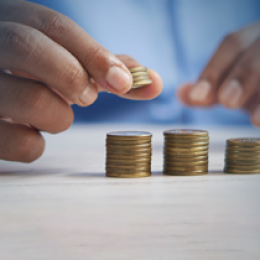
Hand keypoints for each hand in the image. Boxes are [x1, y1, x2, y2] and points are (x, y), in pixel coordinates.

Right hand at [0, 0, 161, 161]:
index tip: (123, 82)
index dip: (95, 55)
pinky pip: (19, 143)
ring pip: (30, 100)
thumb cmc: (38, 79)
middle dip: (72, 76)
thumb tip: (156, 83)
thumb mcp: (68, 64)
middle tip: (87, 97)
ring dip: (59, 117)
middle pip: (28, 47)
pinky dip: (36, 145)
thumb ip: (109, 71)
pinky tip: (31, 133)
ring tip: (55, 114)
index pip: (54, 26)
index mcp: (16, 25)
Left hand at [178, 21, 259, 126]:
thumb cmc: (256, 85)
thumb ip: (210, 90)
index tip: (198, 98)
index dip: (213, 71)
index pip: (231, 46)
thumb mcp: (233, 85)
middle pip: (258, 51)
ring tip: (257, 121)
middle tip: (227, 102)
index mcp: (253, 38)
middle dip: (243, 76)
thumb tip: (181, 93)